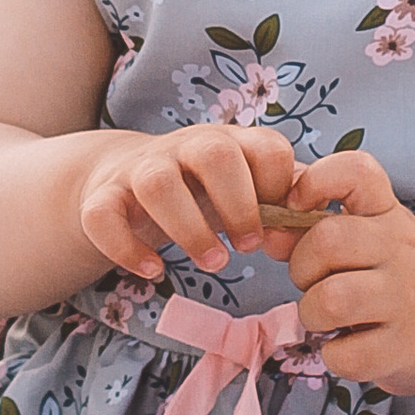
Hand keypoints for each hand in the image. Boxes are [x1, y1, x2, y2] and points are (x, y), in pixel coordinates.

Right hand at [74, 122, 299, 280]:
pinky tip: (153, 271)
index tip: (278, 227)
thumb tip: (311, 230)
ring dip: (188, 228)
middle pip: (213, 154)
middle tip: (248, 247)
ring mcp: (140, 168)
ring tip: (213, 263)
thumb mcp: (243, 189)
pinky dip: (127, 248)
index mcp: (229, 143)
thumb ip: (282, 204)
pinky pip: (103, 214)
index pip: (266, 146)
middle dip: (237, 204)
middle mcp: (184, 147)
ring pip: (157, 183)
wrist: (124, 176)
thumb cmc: (201, 190)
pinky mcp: (102, 196)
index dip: (279, 187)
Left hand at [278, 150, 414, 397]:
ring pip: (331, 299)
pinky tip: (347, 346)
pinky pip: (345, 354)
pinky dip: (333, 355)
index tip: (297, 207)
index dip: (316, 182)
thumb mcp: (364, 234)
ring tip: (326, 316)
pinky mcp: (405, 346)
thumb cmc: (390, 273)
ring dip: (311, 313)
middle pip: (328, 240)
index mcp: (387, 212)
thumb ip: (310, 224)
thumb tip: (269, 233)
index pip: (357, 171)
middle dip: (301, 267)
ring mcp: (407, 298)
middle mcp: (402, 247)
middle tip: (312, 282)